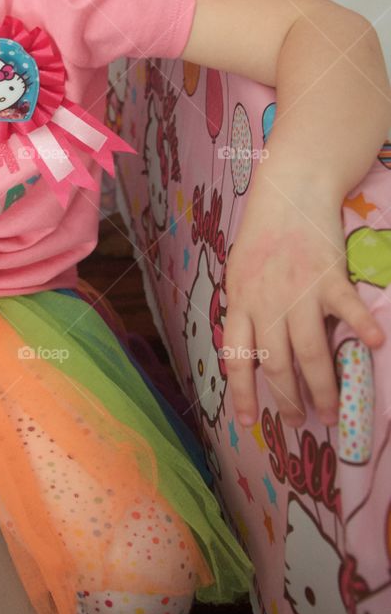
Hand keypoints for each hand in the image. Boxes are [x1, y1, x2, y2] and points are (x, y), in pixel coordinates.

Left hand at [221, 183, 383, 429]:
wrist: (288, 191)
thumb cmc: (264, 232)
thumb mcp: (241, 271)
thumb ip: (247, 308)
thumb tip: (251, 347)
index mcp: (241, 301)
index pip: (237, 357)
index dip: (242, 392)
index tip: (248, 422)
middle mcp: (266, 302)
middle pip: (278, 364)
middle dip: (289, 400)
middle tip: (301, 421)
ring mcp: (298, 291)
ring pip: (310, 352)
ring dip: (322, 386)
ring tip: (333, 410)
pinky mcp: (328, 276)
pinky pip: (347, 310)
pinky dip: (362, 329)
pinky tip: (375, 347)